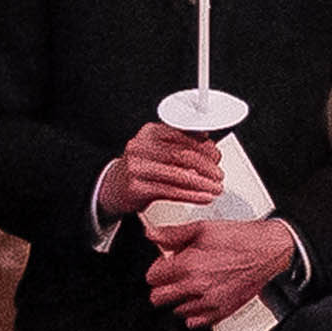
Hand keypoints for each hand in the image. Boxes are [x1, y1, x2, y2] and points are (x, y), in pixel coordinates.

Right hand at [99, 122, 229, 218]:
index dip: (204, 146)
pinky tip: (203, 197)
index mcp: (149, 132)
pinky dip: (191, 195)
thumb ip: (179, 144)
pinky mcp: (136, 188)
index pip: (182, 136)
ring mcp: (136, 167)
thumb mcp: (157, 150)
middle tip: (218, 174)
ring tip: (216, 188)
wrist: (113, 188)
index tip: (217, 156)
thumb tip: (209, 143)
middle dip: (206, 166)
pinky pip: (170, 192)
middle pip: (181, 155)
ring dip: (202, 183)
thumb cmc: (141, 169)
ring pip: (178, 175)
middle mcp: (140, 147)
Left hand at [147, 216, 294, 327]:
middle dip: (162, 286)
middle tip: (173, 277)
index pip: (152, 277)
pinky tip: (200, 298)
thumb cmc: (239, 239)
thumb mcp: (203, 228)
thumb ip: (173, 234)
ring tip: (191, 284)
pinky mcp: (221, 312)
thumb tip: (151, 234)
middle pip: (158, 298)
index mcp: (188, 265)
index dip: (157, 269)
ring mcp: (209, 302)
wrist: (267, 251)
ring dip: (179, 299)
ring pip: (176, 310)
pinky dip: (194, 312)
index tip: (165, 265)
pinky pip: (195, 322)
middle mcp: (196, 287)